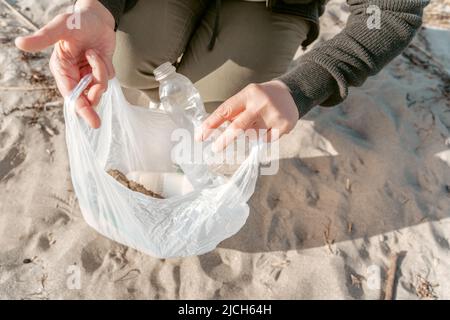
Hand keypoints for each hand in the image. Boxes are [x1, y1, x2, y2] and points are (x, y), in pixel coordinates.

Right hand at [15, 0, 115, 127]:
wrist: (96, 16)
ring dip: (100, 71)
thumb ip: (44, 37)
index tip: (92, 122)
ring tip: (93, 53)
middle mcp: (74, 74)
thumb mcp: (60, 27)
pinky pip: (108, 77)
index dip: (81, 109)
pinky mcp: (101, 71)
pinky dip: (107, 66)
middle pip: (86, 98)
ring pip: (100, 87)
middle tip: (97, 113)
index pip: (71, 94)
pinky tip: (100, 53)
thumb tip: (20, 43)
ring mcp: (88, 74)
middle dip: (93, 98)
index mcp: (61, 69)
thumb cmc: (76, 20)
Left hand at [197, 80, 298, 150]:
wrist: (291, 93)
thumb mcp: (247, 97)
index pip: (226, 110)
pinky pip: (267, 140)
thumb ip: (233, 112)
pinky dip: (265, 137)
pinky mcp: (284, 125)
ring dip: (252, 134)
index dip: (212, 124)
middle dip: (225, 139)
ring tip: (261, 122)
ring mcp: (273, 115)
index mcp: (248, 94)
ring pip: (253, 136)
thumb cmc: (261, 98)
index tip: (200, 135)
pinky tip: (272, 126)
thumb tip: (213, 130)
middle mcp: (260, 103)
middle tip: (215, 149)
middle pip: (239, 126)